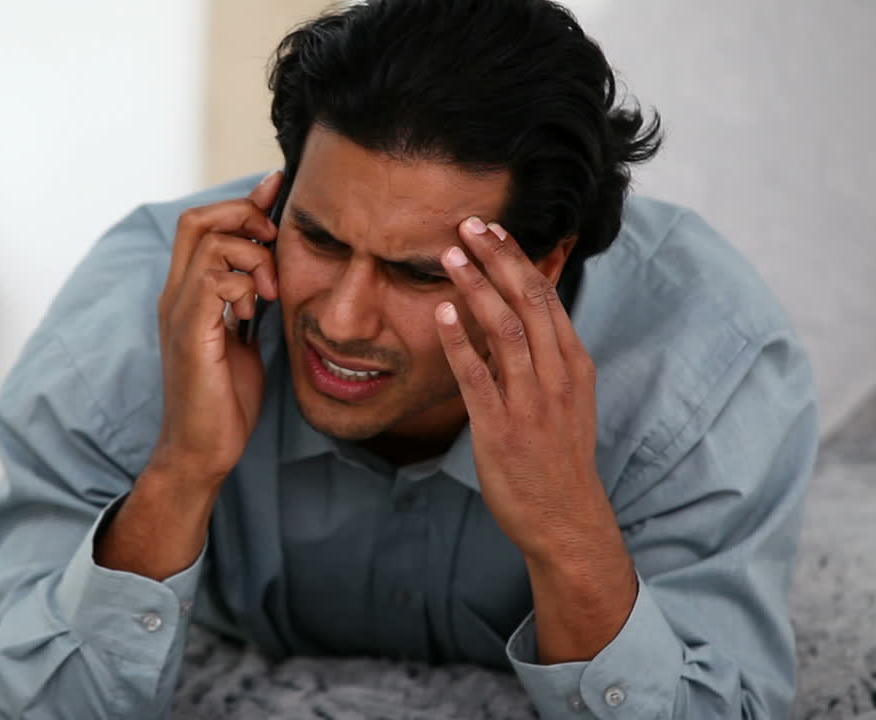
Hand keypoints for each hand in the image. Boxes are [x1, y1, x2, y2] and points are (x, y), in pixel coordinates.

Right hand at [151, 171, 282, 488]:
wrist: (203, 450)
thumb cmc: (224, 400)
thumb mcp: (245, 338)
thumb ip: (249, 302)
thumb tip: (272, 269)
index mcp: (187, 294)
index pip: (202, 224)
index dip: (241, 204)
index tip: (277, 195)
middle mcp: (176, 296)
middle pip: (197, 219)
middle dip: (244, 216)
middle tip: (274, 244)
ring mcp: (179, 313)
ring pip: (209, 242)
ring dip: (251, 255)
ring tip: (269, 289)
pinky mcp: (191, 334)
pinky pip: (214, 282)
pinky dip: (243, 285)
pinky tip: (254, 311)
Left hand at [434, 217, 611, 559]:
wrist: (566, 520)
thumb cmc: (558, 456)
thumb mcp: (565, 398)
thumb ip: (545, 356)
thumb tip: (516, 314)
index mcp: (573, 363)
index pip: (546, 296)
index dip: (518, 258)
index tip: (493, 228)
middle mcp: (557, 376)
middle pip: (529, 301)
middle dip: (498, 259)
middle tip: (468, 224)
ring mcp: (530, 402)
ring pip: (506, 330)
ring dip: (478, 288)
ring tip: (451, 255)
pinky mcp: (501, 429)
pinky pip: (478, 377)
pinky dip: (459, 342)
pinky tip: (441, 313)